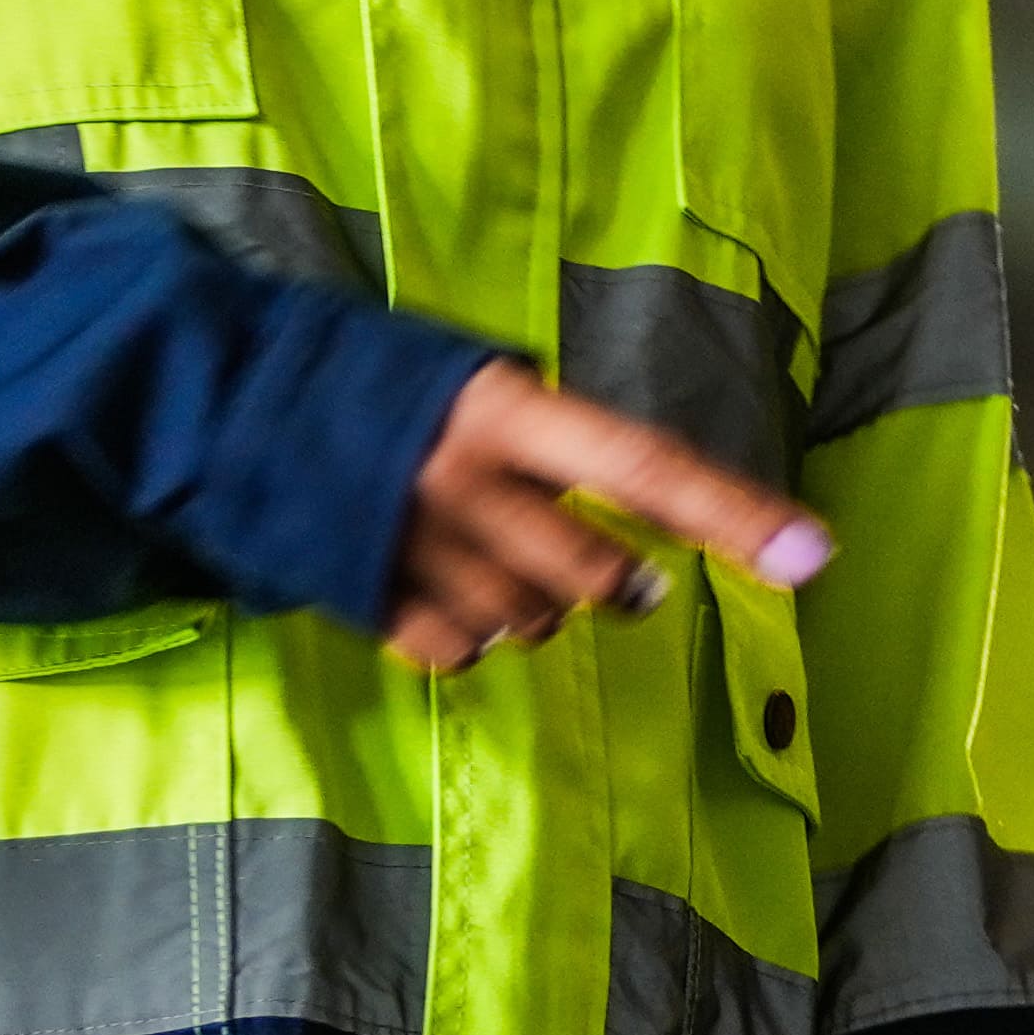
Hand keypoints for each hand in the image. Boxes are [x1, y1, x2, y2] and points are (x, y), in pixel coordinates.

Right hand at [382, 360, 824, 679]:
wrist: (223, 397)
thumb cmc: (379, 382)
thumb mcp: (474, 382)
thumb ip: (554, 443)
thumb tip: (641, 515)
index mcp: (505, 409)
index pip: (644, 466)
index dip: (731, 513)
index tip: (810, 556)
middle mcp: (466, 479)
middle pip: (589, 576)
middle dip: (615, 587)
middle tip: (621, 581)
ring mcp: (412, 546)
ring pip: (529, 623)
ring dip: (534, 606)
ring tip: (488, 556)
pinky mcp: (365, 598)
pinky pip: (459, 652)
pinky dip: (466, 635)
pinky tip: (438, 586)